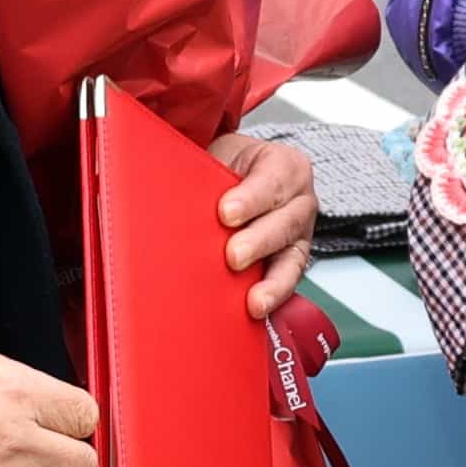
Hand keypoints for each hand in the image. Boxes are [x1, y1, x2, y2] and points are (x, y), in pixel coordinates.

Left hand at [212, 131, 314, 321]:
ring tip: (253, 299)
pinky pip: (288, 282)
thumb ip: (204, 172)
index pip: (272, 180)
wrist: (230, 179)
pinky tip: (258, 309)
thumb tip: (166, 189)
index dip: (250, 198)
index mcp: (285, 166)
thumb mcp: (218, 157)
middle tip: (233, 255)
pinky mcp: (291, 262)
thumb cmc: (225, 168)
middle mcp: (299, 200)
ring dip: (271, 281)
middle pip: (285, 223)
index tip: (226, 213)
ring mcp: (299, 234)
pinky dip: (273, 297)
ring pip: (292, 258)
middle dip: (258, 241)